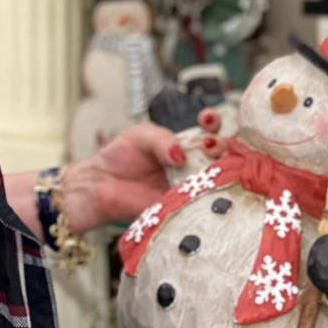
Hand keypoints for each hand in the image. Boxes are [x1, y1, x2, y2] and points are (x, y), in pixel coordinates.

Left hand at [62, 122, 224, 234]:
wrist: (103, 185)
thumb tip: (180, 156)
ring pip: (220, 177)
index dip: (214, 122)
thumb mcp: (141, 136)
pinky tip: (203, 188)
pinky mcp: (185, 207)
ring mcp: (193, 186)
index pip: (211, 129)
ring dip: (221, 168)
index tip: (206, 120)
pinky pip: (203, 203)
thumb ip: (161, 139)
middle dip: (223, 144)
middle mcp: (195, 164)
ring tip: (207, 162)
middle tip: (209, 145)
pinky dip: (208, 195)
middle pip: (224, 153)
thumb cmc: (122, 157)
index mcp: (186, 143)